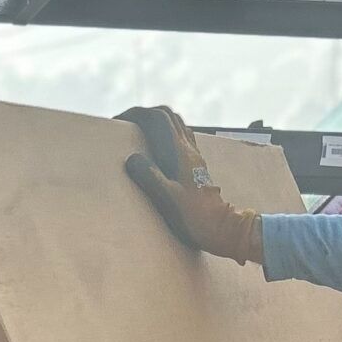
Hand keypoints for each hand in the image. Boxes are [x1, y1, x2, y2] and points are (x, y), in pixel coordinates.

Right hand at [118, 105, 263, 265]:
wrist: (221, 228)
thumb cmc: (194, 216)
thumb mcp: (166, 198)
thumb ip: (148, 176)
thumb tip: (132, 158)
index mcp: (180, 152)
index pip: (159, 117)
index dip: (138, 113)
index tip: (120, 120)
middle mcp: (189, 149)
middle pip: (169, 115)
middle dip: (146, 114)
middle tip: (128, 124)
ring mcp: (195, 156)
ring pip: (177, 125)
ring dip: (158, 123)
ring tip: (140, 133)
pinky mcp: (196, 166)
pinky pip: (182, 139)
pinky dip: (167, 135)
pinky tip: (158, 150)